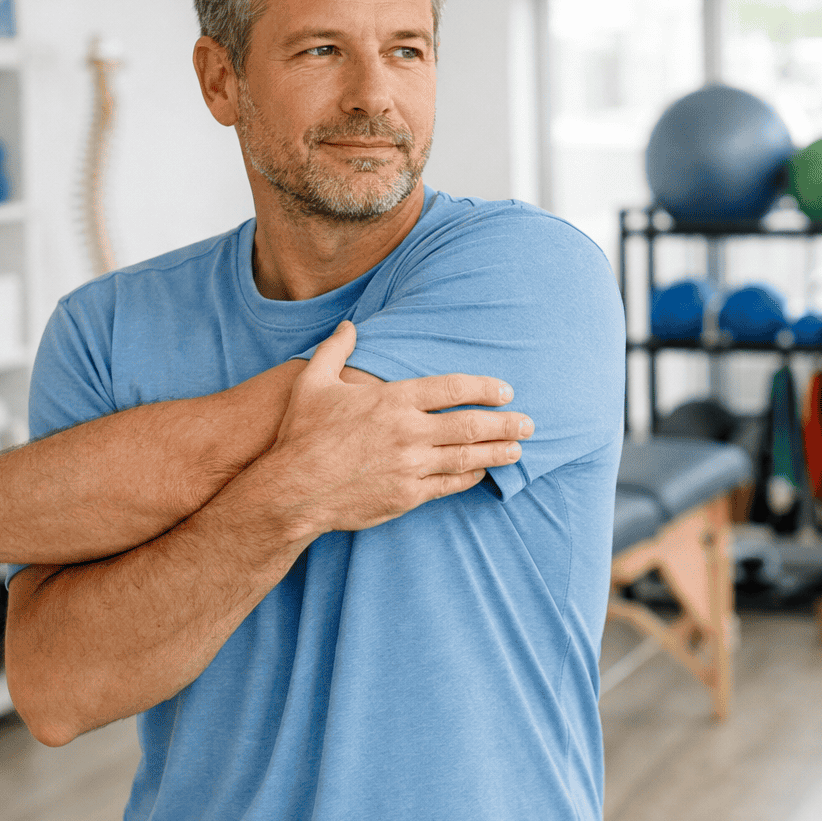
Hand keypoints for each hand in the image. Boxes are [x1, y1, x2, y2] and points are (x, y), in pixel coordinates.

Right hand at [264, 320, 532, 537]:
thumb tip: (349, 325)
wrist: (292, 490)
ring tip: (518, 449)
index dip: (484, 387)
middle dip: (505, 423)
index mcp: (392, 400)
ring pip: (467, 456)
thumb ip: (335, 350)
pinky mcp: (407, 495)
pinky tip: (482, 472)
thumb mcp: (313, 383)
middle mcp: (408, 432)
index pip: (451, 388)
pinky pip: (449, 485)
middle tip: (528, 423)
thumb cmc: (301, 435)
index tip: (505, 390)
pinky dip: (470, 477)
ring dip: (497, 452)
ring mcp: (411, 466)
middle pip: (471, 424)